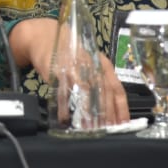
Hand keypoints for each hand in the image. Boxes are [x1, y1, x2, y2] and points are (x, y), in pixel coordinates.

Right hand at [8, 19, 128, 125]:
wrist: (45, 37)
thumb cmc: (70, 52)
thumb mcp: (91, 63)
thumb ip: (101, 83)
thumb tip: (112, 111)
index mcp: (103, 65)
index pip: (117, 89)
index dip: (121, 108)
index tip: (123, 124)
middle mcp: (92, 65)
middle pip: (103, 93)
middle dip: (106, 114)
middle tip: (106, 130)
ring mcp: (75, 67)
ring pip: (85, 92)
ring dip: (88, 112)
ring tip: (88, 128)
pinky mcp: (57, 69)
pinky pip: (63, 91)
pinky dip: (64, 106)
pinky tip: (65, 118)